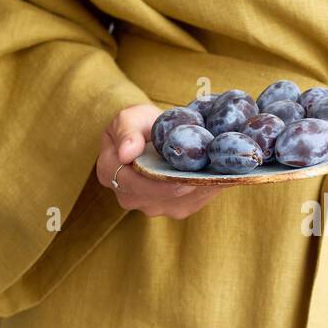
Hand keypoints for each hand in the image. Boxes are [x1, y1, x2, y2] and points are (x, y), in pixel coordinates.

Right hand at [96, 103, 225, 217]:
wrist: (153, 135)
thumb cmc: (139, 124)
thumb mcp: (129, 118)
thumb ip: (126, 132)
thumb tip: (126, 153)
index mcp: (109, 173)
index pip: (133, 184)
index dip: (158, 183)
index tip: (182, 177)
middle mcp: (129, 197)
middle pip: (160, 197)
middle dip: (186, 185)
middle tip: (211, 172)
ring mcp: (152, 206)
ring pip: (181, 202)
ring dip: (200, 187)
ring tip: (218, 171)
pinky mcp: (175, 209)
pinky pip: (194, 203)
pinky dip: (207, 189)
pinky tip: (217, 174)